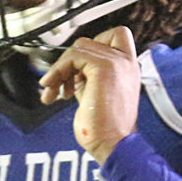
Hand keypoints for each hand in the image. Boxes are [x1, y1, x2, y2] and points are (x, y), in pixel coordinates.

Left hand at [39, 26, 140, 163]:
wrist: (112, 144)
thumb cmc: (103, 129)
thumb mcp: (93, 94)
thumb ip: (86, 77)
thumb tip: (67, 70)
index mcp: (127, 68)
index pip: (114, 36)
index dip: (92, 47)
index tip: (76, 71)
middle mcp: (126, 62)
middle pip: (90, 42)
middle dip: (68, 62)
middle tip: (59, 84)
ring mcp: (118, 63)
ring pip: (80, 47)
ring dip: (60, 68)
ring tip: (54, 90)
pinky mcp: (105, 68)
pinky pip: (75, 56)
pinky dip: (59, 70)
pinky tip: (54, 89)